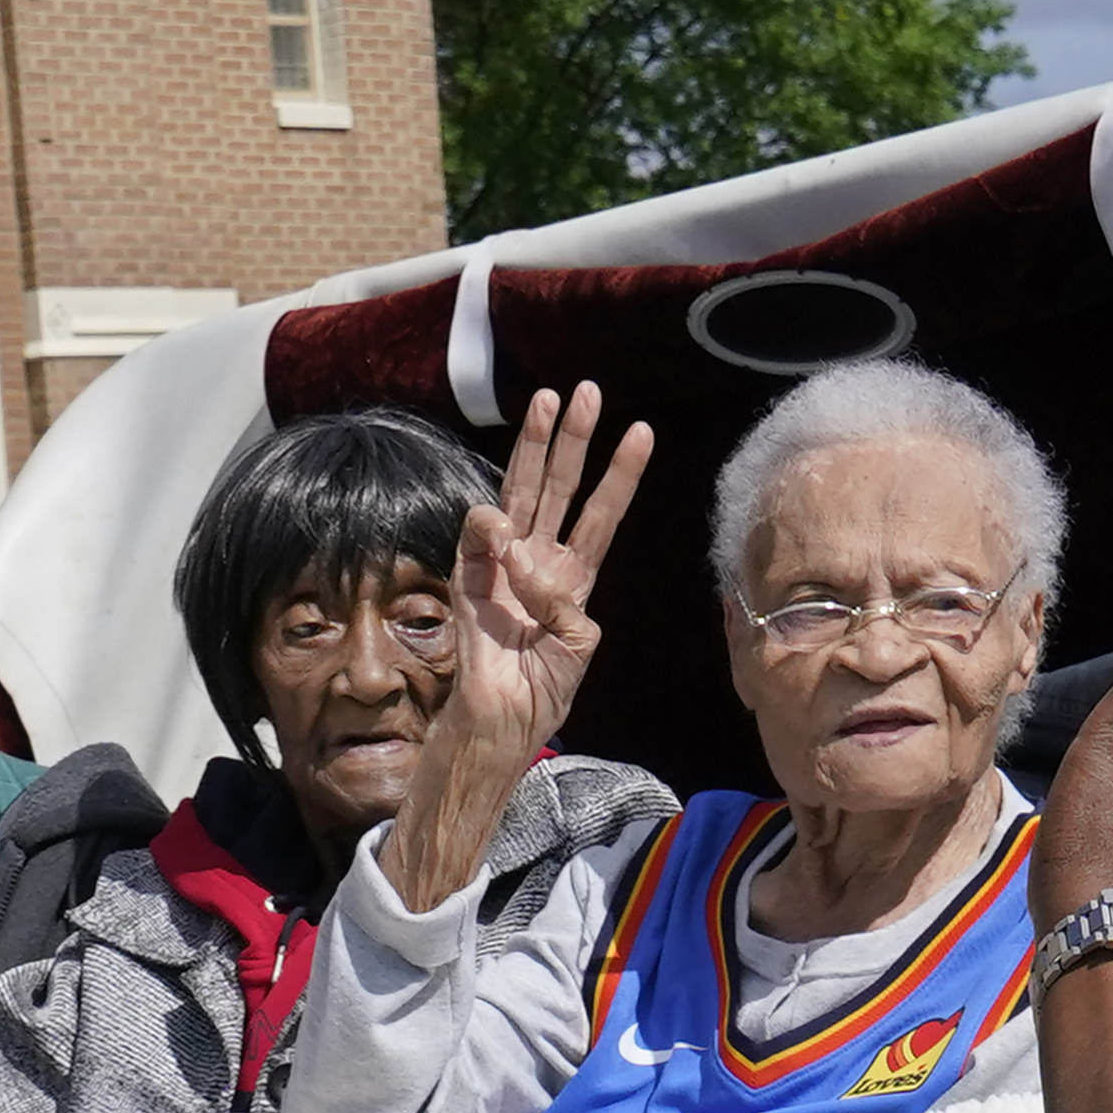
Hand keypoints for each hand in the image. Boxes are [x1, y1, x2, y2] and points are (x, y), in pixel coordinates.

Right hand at [379, 384, 652, 908]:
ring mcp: (503, 564)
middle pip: (561, 488)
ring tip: (549, 402)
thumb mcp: (579, 646)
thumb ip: (567, 601)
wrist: (500, 721)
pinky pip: (481, 535)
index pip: (601, 515)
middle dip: (575, 441)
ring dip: (536, 447)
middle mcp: (540, 561)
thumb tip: (525, 559)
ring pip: (523, 491)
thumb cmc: (543, 693)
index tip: (641, 432)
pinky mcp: (470, 576)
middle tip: (588, 391)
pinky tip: (503, 533)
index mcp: (574, 579)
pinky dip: (493, 528)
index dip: (620, 475)